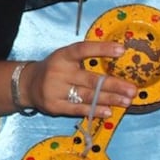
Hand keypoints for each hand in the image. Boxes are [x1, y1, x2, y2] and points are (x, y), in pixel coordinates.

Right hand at [21, 42, 136, 116]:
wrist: (27, 84)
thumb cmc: (55, 69)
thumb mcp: (65, 58)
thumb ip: (85, 60)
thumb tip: (118, 61)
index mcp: (63, 56)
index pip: (83, 49)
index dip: (102, 49)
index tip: (121, 50)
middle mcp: (58, 71)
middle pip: (90, 79)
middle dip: (114, 85)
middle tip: (132, 89)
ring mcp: (55, 89)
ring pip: (87, 96)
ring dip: (110, 99)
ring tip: (127, 101)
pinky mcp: (54, 105)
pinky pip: (78, 109)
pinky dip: (94, 110)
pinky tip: (108, 111)